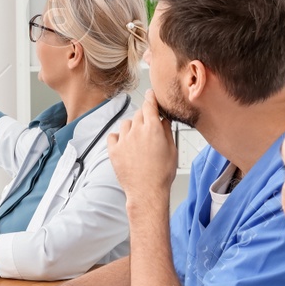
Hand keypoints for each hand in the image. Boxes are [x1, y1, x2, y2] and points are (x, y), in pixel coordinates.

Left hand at [108, 89, 178, 210]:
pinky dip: (118, 137)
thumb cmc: (162, 174)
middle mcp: (137, 131)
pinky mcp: (113, 150)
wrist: (146, 191)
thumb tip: (163, 119)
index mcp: (153, 129)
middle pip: (138, 114)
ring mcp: (123, 140)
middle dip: (144, 117)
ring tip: (138, 141)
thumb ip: (166, 131)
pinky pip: (113, 136)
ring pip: (126, 123)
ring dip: (132, 127)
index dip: (150, 97)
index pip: (150, 105)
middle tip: (149, 129)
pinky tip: (125, 145)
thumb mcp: (171, 150)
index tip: (150, 94)